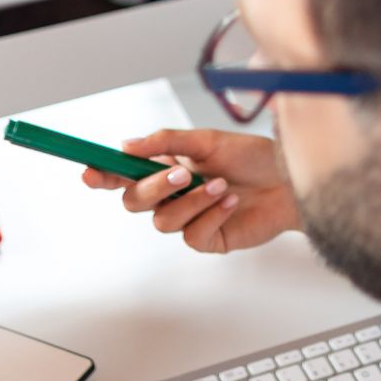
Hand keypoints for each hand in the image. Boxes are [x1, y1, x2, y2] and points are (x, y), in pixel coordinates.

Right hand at [81, 129, 300, 253]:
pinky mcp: (208, 239)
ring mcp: (188, 220)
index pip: (124, 174)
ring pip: (163, 221)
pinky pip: (192, 235)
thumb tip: (127, 144)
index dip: (102, 175)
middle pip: (135, 202)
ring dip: (191, 201)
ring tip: (220, 185)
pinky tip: (231, 201)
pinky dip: (211, 215)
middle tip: (181, 174)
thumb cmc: (253, 158)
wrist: (290, 181)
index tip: (89, 171)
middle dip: (153, 187)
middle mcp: (172, 195)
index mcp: (166, 168)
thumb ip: (165, 142)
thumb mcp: (207, 140)